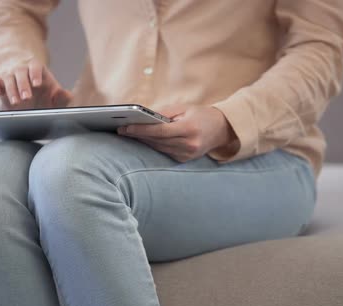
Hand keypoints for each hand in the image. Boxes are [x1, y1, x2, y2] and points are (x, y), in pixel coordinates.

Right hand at [0, 52, 72, 109]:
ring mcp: (6, 72)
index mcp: (35, 68)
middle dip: (24, 86)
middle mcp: (20, 69)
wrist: (9, 58)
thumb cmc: (34, 81)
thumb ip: (59, 95)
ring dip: (12, 90)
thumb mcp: (48, 86)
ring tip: (15, 101)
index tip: (37, 83)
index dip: (36, 74)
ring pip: (8, 79)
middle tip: (27, 97)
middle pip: (21, 74)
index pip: (35, 68)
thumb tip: (69, 95)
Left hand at [117, 105, 234, 161]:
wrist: (222, 130)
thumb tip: (142, 117)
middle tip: (121, 129)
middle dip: (138, 135)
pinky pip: (164, 152)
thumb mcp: (184, 108)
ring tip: (127, 133)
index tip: (125, 127)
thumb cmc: (201, 115)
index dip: (141, 130)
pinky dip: (153, 145)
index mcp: (189, 129)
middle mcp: (189, 145)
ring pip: (158, 148)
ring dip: (142, 140)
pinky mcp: (184, 160)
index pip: (160, 131)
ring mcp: (187, 155)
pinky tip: (142, 139)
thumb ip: (164, 113)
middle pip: (156, 141)